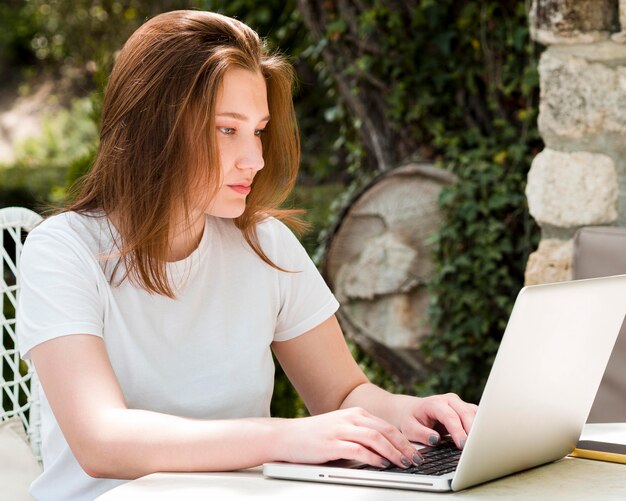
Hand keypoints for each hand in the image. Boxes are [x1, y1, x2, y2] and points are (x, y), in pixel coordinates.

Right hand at [277, 407, 423, 468]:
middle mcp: (350, 419)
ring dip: (393, 451)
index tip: (416, 451)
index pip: (386, 425)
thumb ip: (359, 434)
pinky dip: (372, 457)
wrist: (286, 436)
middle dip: (404, 446)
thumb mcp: (340, 429)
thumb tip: (384, 449)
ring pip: (375, 438)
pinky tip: (382, 464)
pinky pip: (357, 449)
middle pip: (385, 430)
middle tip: (417, 459)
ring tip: (404, 463)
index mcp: (354, 414)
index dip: (404, 439)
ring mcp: (340, 430)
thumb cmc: (313, 436)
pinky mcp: (331, 444)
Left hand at [395, 393, 477, 448]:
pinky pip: (477, 416)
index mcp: (434, 403)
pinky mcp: (465, 409)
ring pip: (475, 413)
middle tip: (475, 449)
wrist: (412, 410)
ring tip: (481, 445)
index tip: (462, 445)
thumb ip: (421, 434)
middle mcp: (449, 400)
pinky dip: (481, 427)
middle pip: (466, 413)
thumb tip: (435, 440)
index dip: (458, 431)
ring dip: (479, 428)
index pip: (450, 416)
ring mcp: (459, 403)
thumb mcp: (409, 428)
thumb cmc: (411, 420)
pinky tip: (481, 439)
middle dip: (472, 431)